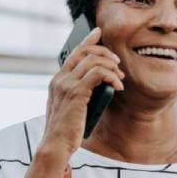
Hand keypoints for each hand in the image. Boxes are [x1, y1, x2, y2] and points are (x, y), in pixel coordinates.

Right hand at [41, 27, 124, 155]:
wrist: (56, 145)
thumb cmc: (65, 131)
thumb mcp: (71, 108)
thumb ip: (79, 94)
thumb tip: (99, 84)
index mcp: (57, 81)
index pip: (73, 53)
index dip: (87, 40)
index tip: (99, 32)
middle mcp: (60, 79)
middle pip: (84, 52)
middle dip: (104, 52)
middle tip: (118, 63)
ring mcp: (66, 85)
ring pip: (93, 61)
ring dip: (111, 66)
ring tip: (120, 78)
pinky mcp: (76, 93)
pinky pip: (98, 74)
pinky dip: (111, 77)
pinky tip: (118, 86)